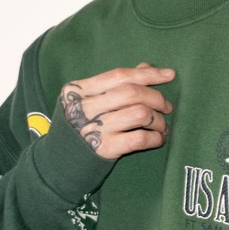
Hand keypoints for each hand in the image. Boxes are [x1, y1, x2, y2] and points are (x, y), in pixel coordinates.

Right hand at [59, 63, 174, 159]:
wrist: (59, 163)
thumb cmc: (80, 126)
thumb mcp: (89, 101)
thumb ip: (115, 84)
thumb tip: (146, 67)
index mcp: (78, 90)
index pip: (120, 75)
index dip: (148, 73)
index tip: (169, 74)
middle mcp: (84, 107)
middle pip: (132, 92)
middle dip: (157, 98)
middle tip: (167, 107)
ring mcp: (94, 128)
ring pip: (140, 113)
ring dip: (159, 120)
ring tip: (162, 126)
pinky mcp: (104, 149)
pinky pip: (140, 138)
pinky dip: (155, 137)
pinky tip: (158, 139)